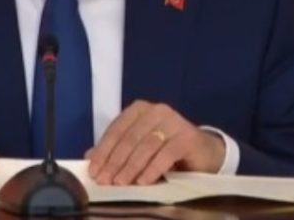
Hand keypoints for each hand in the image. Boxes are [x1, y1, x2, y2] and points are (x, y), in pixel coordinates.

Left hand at [86, 100, 224, 184]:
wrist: (203, 153)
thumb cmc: (166, 149)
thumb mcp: (138, 148)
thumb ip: (116, 149)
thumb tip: (89, 156)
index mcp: (140, 109)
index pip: (117, 129)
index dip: (103, 150)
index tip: (93, 170)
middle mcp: (156, 110)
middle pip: (130, 137)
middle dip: (115, 161)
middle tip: (105, 181)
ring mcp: (173, 121)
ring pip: (146, 145)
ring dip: (131, 166)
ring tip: (121, 184)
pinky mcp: (188, 136)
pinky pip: (167, 153)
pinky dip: (153, 168)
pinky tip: (143, 182)